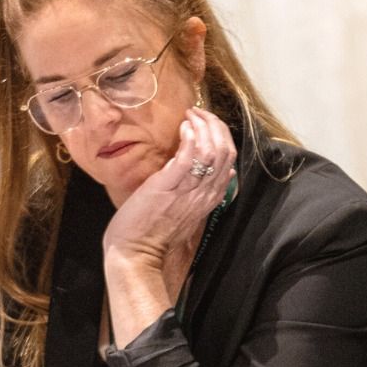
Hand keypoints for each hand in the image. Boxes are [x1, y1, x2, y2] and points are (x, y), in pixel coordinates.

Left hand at [102, 108, 236, 273]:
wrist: (136, 253)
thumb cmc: (156, 233)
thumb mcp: (190, 212)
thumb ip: (207, 193)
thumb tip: (227, 174)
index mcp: (211, 198)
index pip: (229, 159)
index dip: (222, 135)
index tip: (207, 123)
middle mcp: (205, 192)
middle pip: (225, 150)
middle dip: (215, 125)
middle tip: (199, 112)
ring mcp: (189, 190)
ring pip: (212, 150)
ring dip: (203, 126)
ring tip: (190, 116)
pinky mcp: (169, 186)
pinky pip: (189, 157)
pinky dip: (190, 137)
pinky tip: (184, 127)